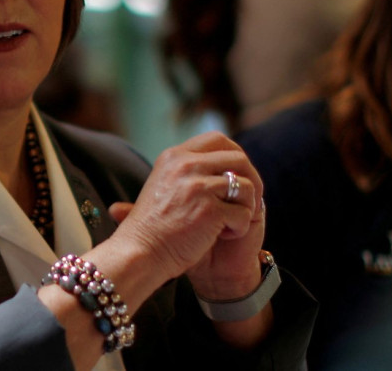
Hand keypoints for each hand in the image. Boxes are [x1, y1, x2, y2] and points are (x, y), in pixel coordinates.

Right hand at [111, 131, 263, 297]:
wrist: (140, 251)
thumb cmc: (153, 225)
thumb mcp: (165, 184)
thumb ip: (188, 171)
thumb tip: (225, 166)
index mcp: (174, 156)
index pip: (217, 139)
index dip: (235, 155)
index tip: (237, 176)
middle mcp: (186, 165)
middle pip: (238, 158)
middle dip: (251, 180)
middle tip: (246, 201)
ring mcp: (198, 186)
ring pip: (247, 187)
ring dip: (245, 207)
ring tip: (228, 223)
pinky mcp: (210, 210)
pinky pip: (244, 213)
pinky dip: (239, 228)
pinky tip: (222, 235)